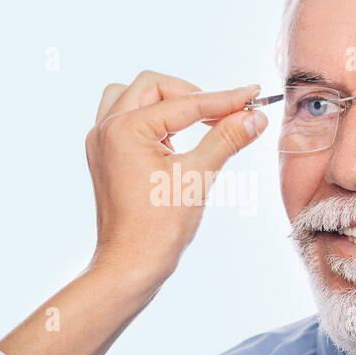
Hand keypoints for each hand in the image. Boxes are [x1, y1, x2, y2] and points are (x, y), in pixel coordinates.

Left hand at [86, 70, 267, 285]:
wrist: (131, 267)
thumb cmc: (158, 228)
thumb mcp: (198, 176)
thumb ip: (226, 138)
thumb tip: (255, 115)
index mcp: (124, 129)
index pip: (184, 103)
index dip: (224, 100)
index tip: (253, 95)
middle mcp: (105, 129)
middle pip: (152, 87)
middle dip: (190, 95)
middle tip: (223, 114)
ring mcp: (100, 143)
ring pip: (133, 98)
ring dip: (166, 103)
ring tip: (194, 125)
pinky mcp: (104, 158)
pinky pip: (126, 121)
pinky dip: (151, 121)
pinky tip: (173, 141)